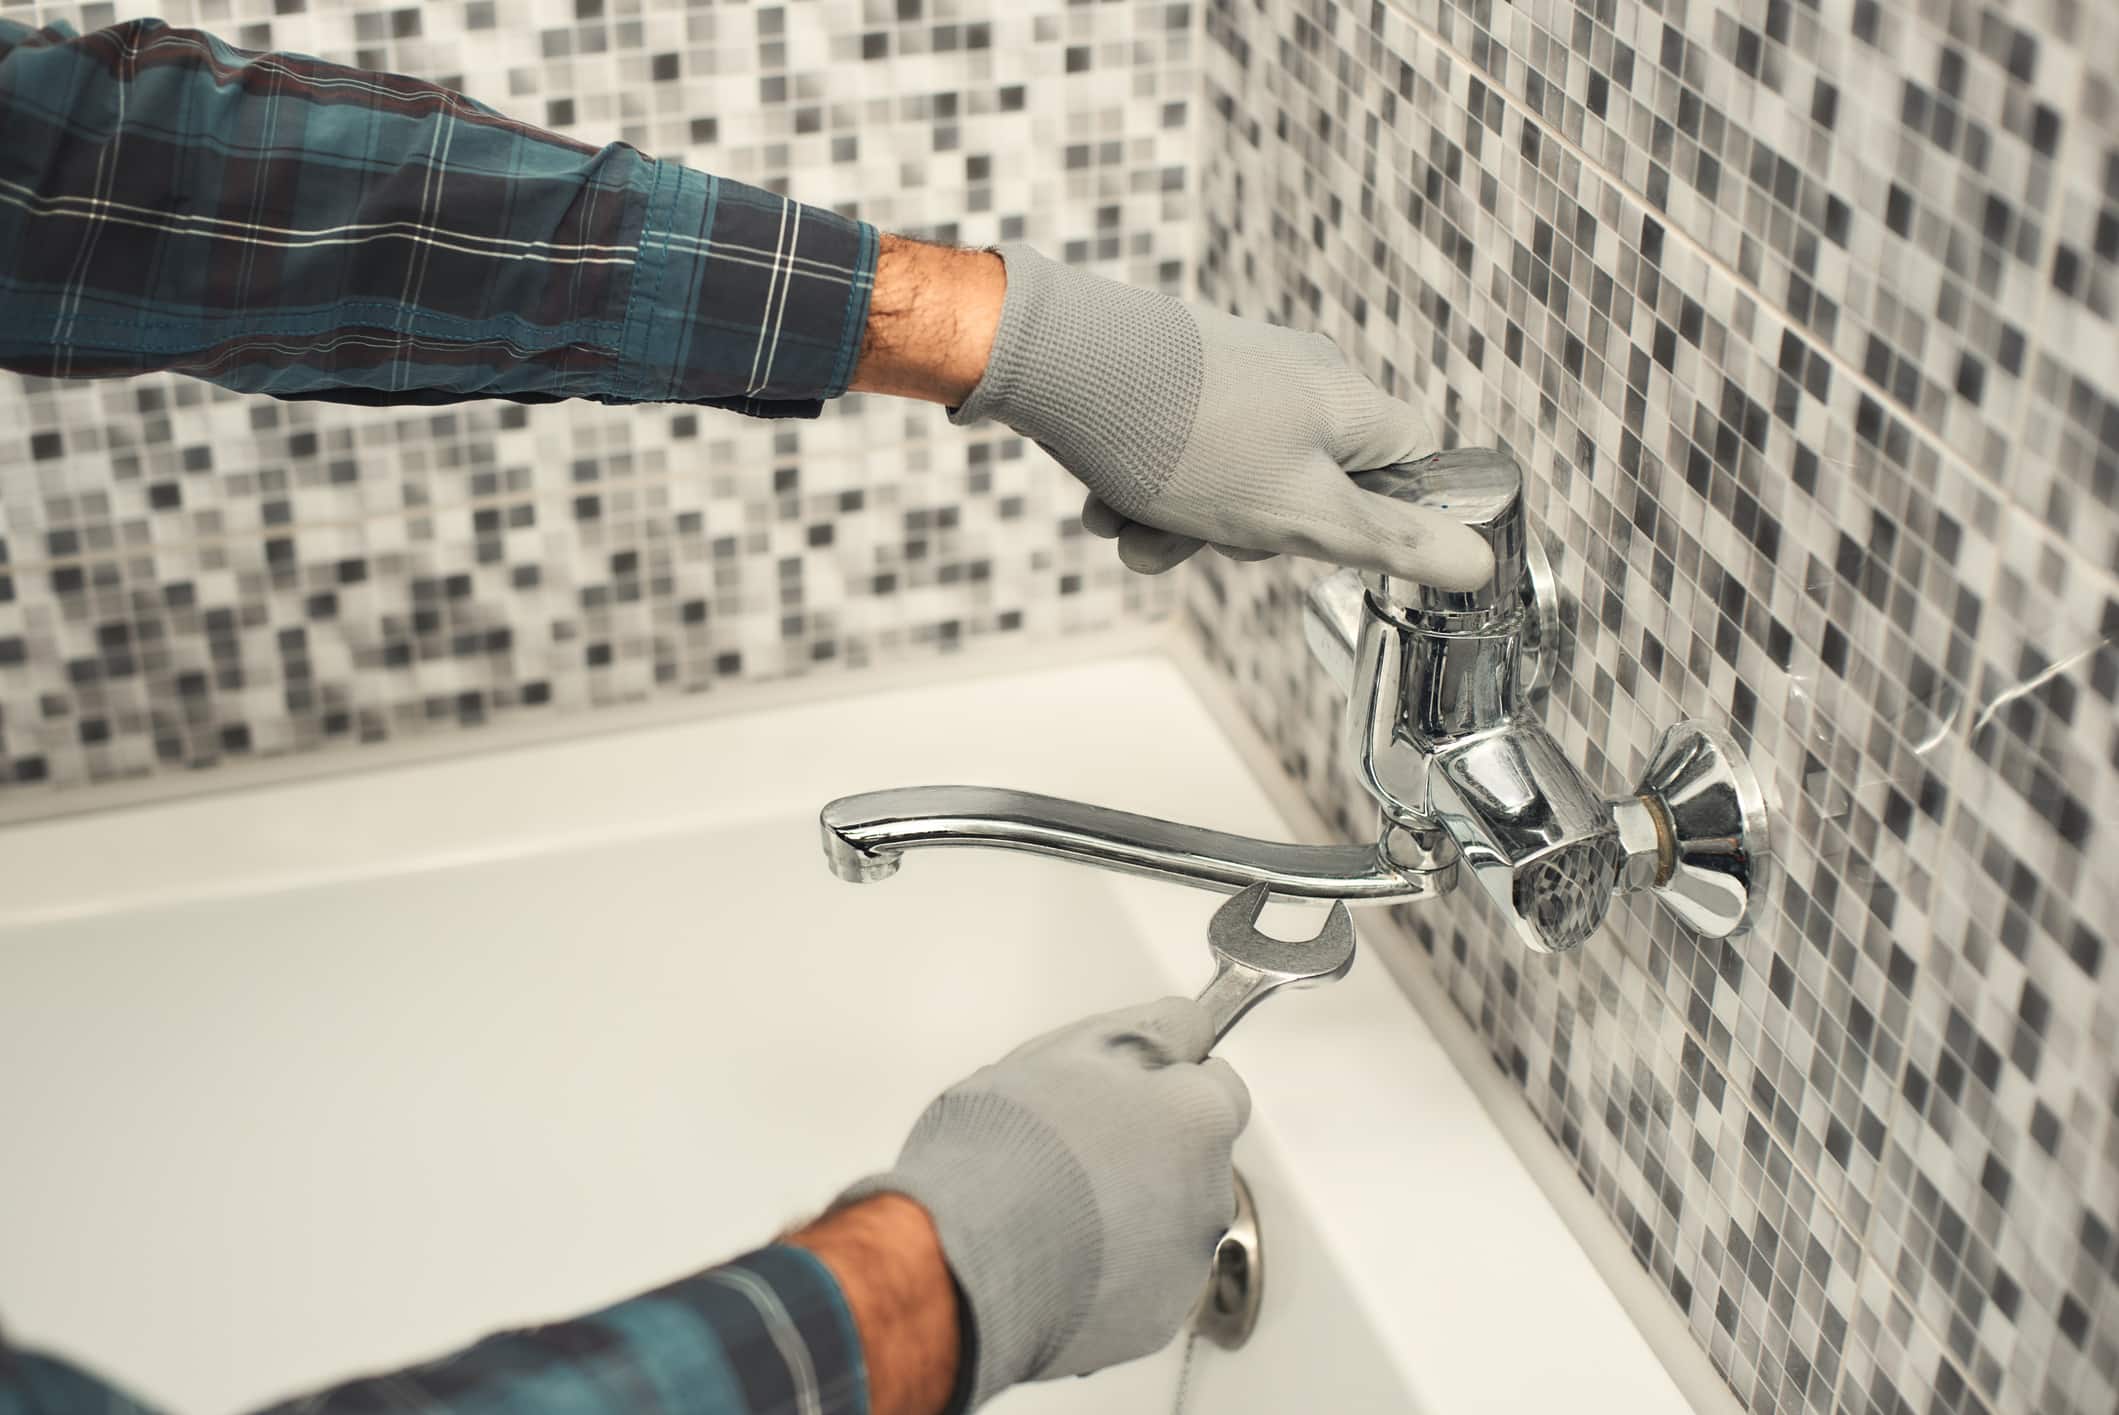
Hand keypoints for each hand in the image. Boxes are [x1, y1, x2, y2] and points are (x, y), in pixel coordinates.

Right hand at [840, 998, 1250, 1408]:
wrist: (962, 1263)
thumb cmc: (1011, 1148)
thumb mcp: (1074, 1048)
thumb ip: (1152, 1031)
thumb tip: (1191, 1027)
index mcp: (1199, 1119)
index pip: (1218, 1087)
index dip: (1167, 1082)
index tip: (1123, 1089)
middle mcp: (1209, 1196)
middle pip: (1192, 1160)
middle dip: (1147, 1150)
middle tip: (1072, 1145)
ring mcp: (1181, 1268)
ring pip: (1165, 1223)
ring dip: (1127, 1211)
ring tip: (1050, 1207)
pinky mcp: (1148, 1324)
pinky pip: (1136, 1283)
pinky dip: (1106, 1271)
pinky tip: (1050, 1255)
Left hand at [948, 245, 1494, 584]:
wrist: (1059, 367)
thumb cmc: (1188, 440)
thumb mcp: (1302, 513)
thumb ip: (1391, 543)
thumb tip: (1479, 561)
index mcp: (1349, 402)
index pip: (1414, 466)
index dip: (1389, 521)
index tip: (1341, 547)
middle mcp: (1299, 376)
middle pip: (1310, 488)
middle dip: (1250, 534)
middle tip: (1213, 535)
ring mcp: (1232, 375)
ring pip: (1231, 483)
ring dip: (1180, 526)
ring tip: (1134, 528)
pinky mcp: (1173, 380)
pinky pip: (1179, 459)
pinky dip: (1143, 493)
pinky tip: (1104, 501)